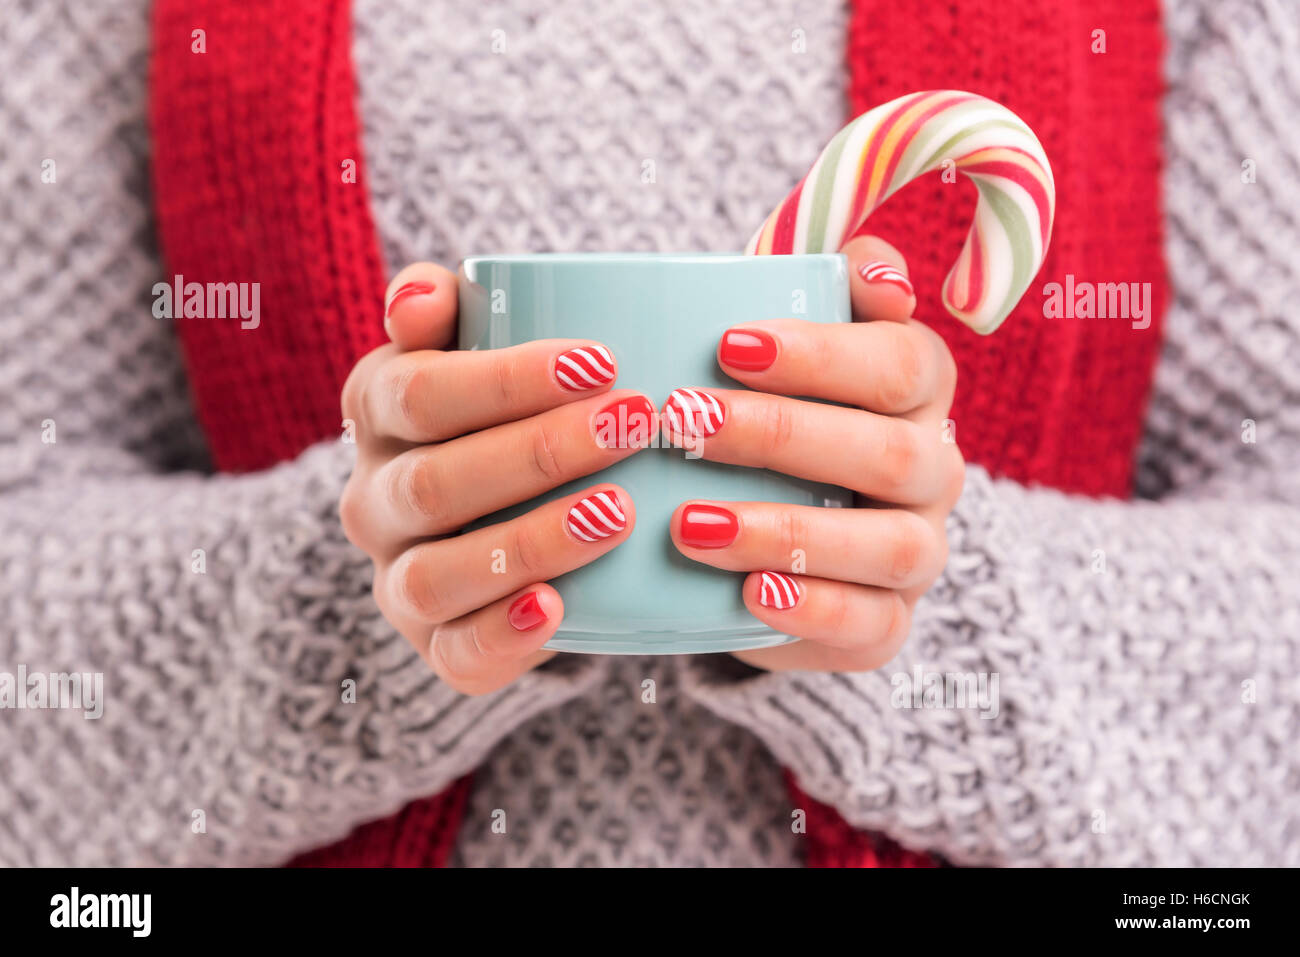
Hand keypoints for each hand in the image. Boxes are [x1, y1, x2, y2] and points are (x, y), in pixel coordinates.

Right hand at [339, 263, 651, 693]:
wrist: (511, 511)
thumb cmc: (509, 407)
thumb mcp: (478, 343)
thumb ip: (451, 306)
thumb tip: (423, 298)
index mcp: (376, 414)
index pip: (417, 394)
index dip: (505, 380)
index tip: (602, 360)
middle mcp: (373, 502)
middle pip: (434, 483)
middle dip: (539, 453)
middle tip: (634, 424)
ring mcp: (399, 582)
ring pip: (439, 573)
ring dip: (531, 541)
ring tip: (619, 509)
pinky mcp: (438, 646)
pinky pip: (457, 655)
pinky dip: (504, 636)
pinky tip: (558, 607)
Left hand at [663, 236, 963, 671]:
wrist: (753, 522)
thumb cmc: (764, 405)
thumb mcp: (781, 335)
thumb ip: (827, 286)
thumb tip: (883, 276)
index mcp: (921, 392)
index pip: (903, 365)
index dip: (822, 355)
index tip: (727, 344)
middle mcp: (935, 471)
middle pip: (889, 453)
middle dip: (781, 435)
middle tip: (682, 423)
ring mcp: (918, 553)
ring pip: (887, 545)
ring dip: (785, 532)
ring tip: (690, 524)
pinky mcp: (886, 624)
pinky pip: (872, 626)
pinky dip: (811, 611)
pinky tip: (747, 593)